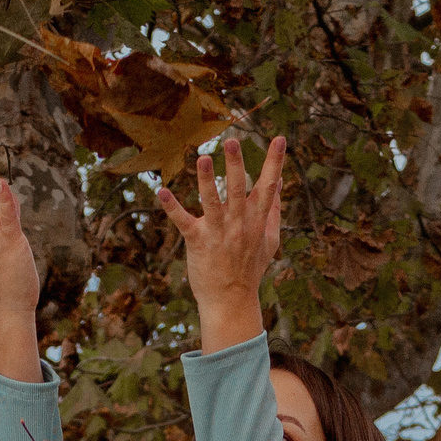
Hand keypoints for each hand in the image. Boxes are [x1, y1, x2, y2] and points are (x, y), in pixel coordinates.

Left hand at [153, 136, 284, 353]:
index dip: (275, 162)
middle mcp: (238, 224)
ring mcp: (217, 232)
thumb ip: (274, 210)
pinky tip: (161, 191)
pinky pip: (183, 221)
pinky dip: (171, 207)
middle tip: (233, 140)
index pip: (268, 187)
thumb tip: (280, 181)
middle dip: (235, 164)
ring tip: (202, 158)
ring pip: (212, 202)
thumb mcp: (269, 240)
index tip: (279, 139)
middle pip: (237, 189)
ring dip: (205, 180)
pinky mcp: (197, 241)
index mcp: (257, 221)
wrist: (230, 300)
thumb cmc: (250, 268)